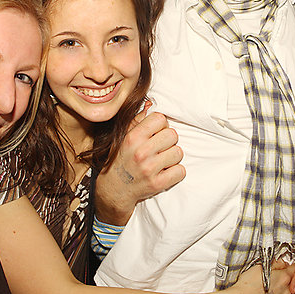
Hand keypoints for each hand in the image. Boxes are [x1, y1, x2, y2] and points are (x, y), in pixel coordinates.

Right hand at [95, 101, 185, 224]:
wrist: (114, 189)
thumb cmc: (120, 159)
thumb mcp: (123, 138)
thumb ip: (137, 120)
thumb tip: (150, 104)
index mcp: (133, 137)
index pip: (160, 118)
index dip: (161, 125)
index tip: (156, 133)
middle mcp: (141, 152)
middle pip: (173, 135)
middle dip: (168, 141)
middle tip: (160, 148)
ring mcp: (150, 169)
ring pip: (178, 153)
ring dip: (172, 157)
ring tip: (162, 160)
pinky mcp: (157, 184)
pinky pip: (180, 171)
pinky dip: (175, 172)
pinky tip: (165, 172)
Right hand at [226, 262, 294, 293]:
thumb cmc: (247, 286)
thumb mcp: (260, 267)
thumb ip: (275, 263)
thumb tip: (282, 260)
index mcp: (285, 278)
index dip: (290, 263)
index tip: (285, 262)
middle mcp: (286, 292)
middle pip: (292, 280)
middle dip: (285, 275)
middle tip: (274, 273)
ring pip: (286, 292)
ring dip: (281, 287)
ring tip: (268, 285)